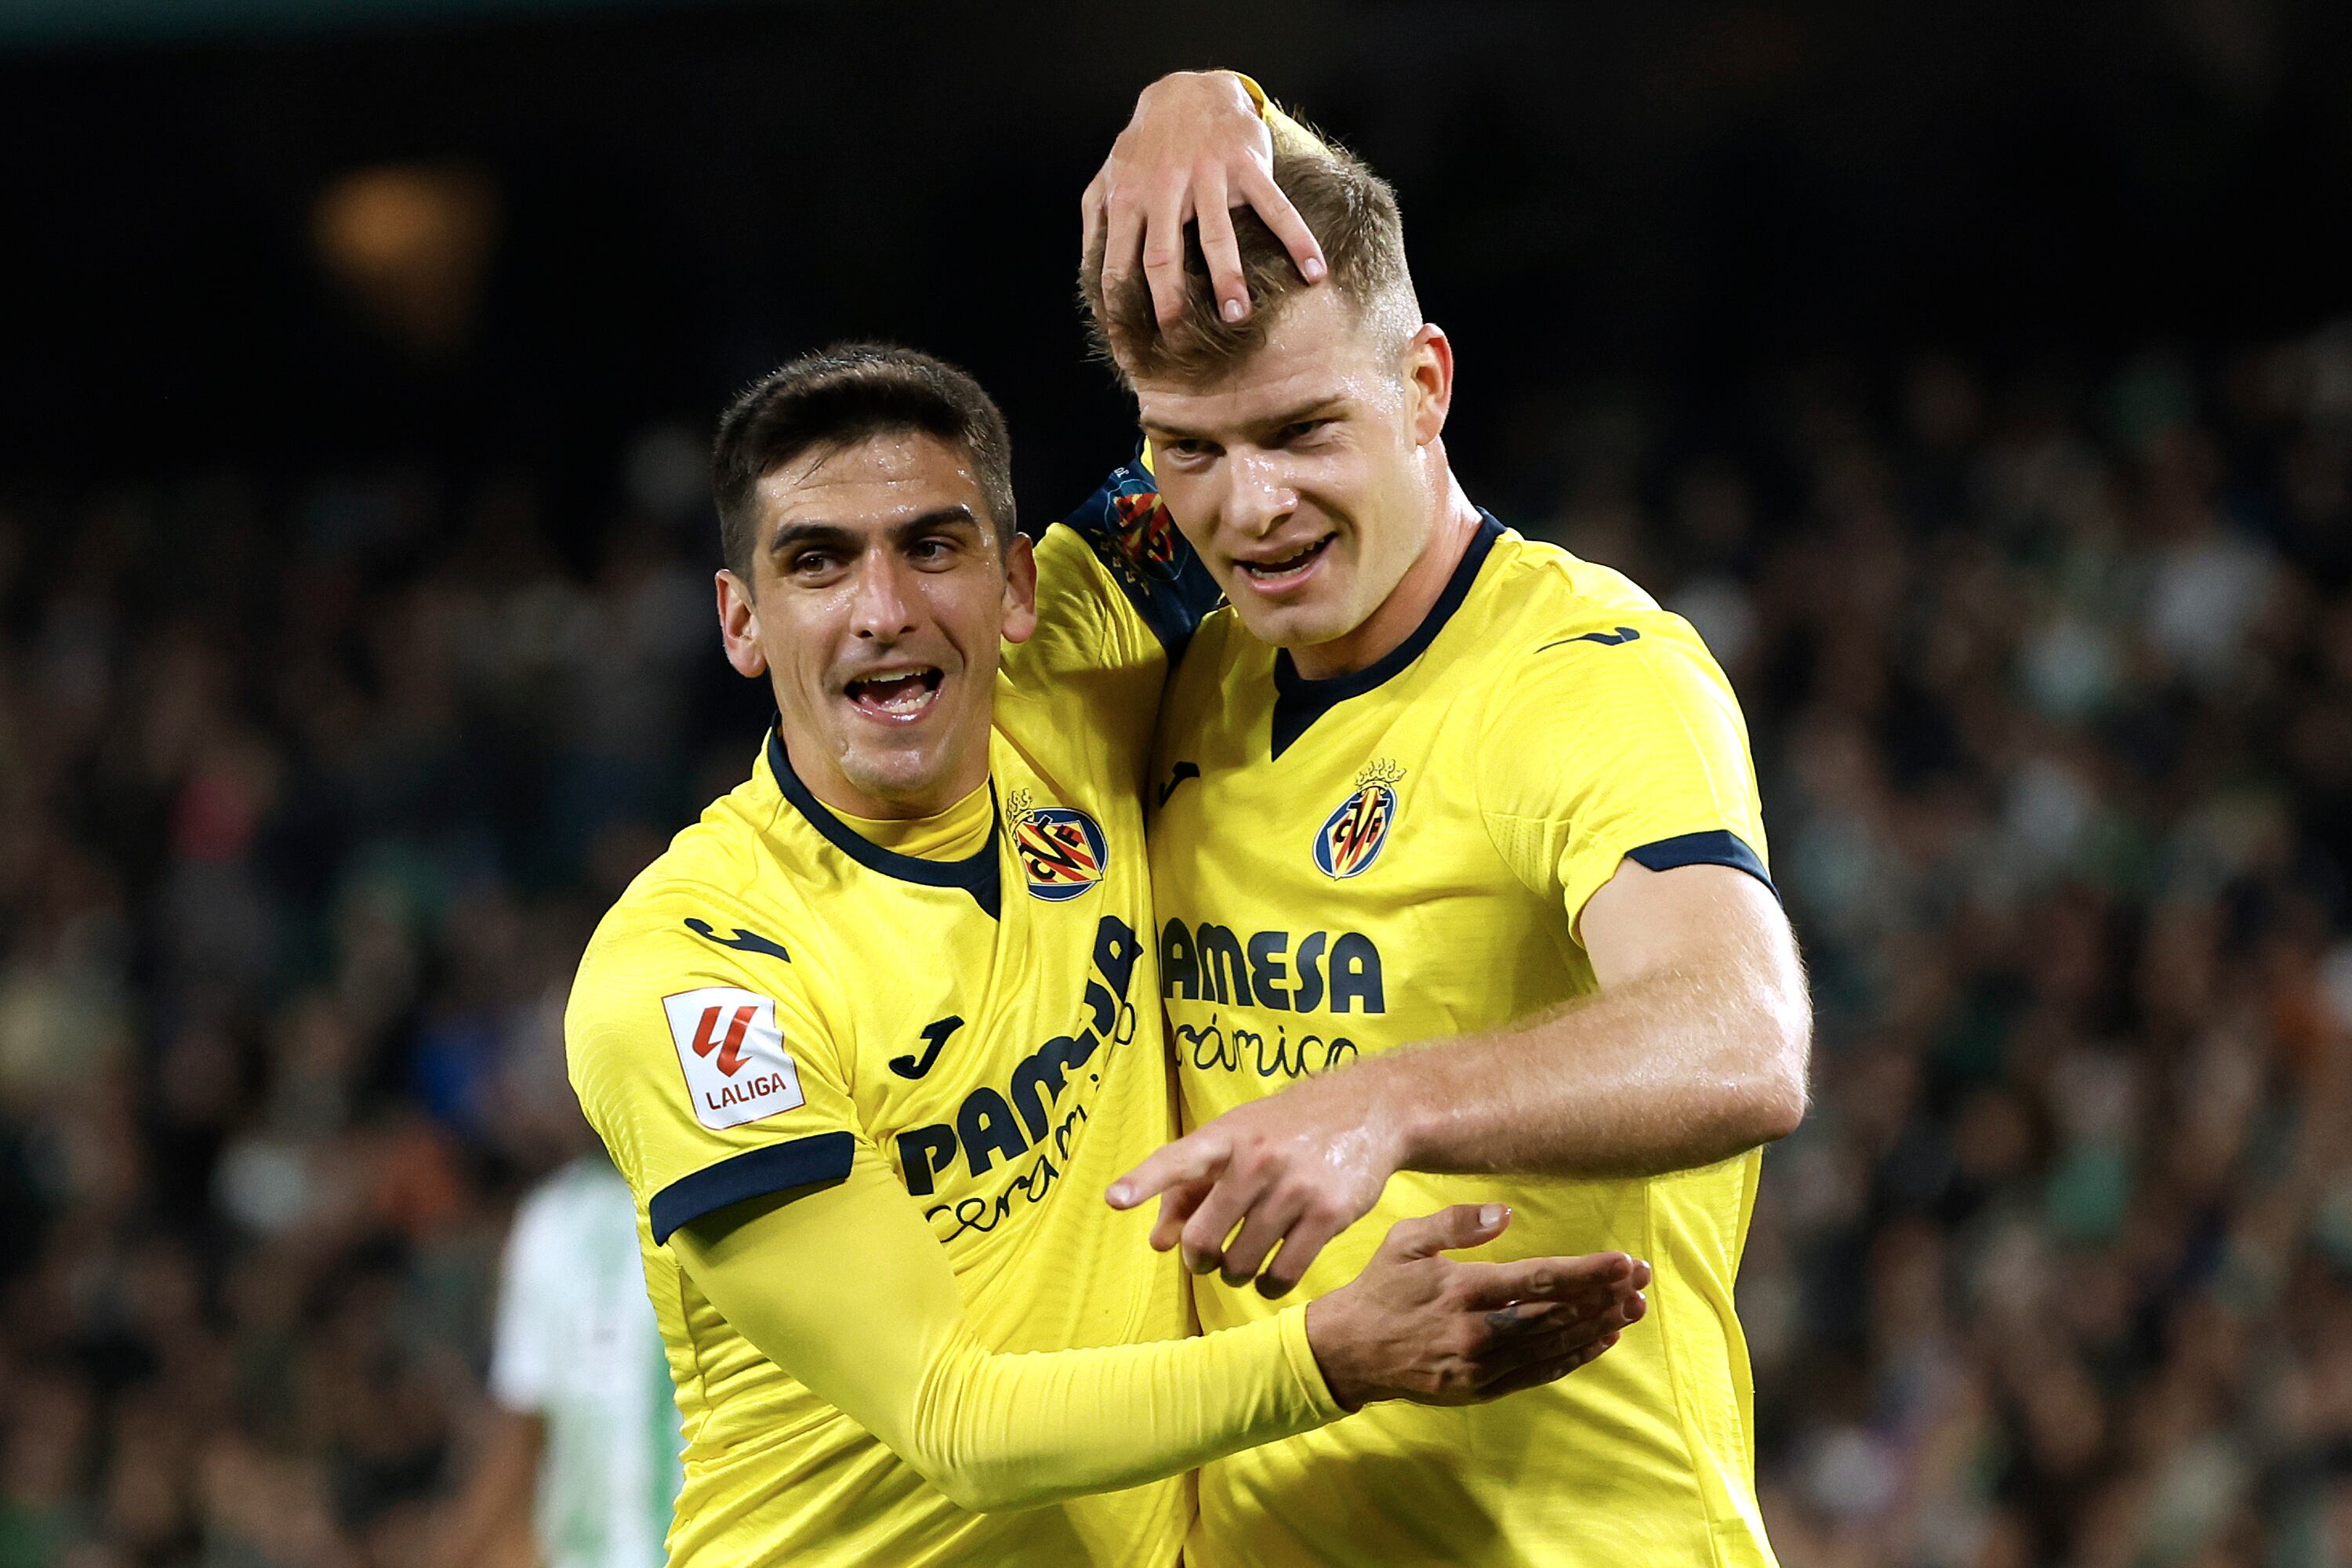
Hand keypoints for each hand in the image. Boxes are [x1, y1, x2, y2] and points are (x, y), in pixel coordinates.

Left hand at [1082, 69, 1325, 328]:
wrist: (1191, 89)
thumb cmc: (1148, 143)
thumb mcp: (1111, 173)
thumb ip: (1094, 219)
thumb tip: (1087, 272)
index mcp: (1128, 199)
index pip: (1119, 264)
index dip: (1122, 311)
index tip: (1131, 350)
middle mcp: (1165, 189)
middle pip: (1164, 256)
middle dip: (1173, 303)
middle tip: (1184, 340)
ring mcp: (1208, 176)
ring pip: (1218, 235)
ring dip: (1229, 278)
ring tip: (1240, 316)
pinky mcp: (1247, 165)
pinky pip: (1274, 207)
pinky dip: (1298, 239)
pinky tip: (1314, 271)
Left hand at [1107, 1064, 1403, 1296]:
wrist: (1368, 1111)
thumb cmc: (1286, 1130)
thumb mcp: (1236, 1140)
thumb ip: (1191, 1189)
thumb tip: (1159, 1243)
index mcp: (1227, 1136)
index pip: (1178, 1159)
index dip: (1145, 1181)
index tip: (1116, 1199)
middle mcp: (1257, 1159)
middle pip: (1205, 1236)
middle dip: (1198, 1259)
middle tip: (1206, 1259)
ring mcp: (1294, 1187)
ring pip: (1242, 1262)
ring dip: (1235, 1274)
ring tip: (1241, 1264)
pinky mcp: (1328, 1214)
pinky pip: (1283, 1273)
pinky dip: (1269, 1286)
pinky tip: (1270, 1278)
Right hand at [1304, 1205, 1649, 1410]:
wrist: (1348, 1352)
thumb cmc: (1380, 1287)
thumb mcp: (1405, 1240)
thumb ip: (1455, 1223)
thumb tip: (1504, 1214)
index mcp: (1461, 1291)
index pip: (1537, 1280)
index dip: (1586, 1272)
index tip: (1623, 1261)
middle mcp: (1476, 1332)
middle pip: (1555, 1314)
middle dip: (1604, 1296)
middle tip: (1641, 1279)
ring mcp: (1480, 1366)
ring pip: (1553, 1345)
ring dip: (1598, 1325)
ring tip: (1633, 1306)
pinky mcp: (1480, 1389)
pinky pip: (1538, 1373)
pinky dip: (1573, 1357)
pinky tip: (1601, 1340)